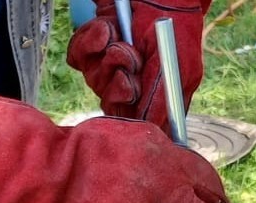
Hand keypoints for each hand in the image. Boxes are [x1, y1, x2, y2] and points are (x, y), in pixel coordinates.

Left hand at [66, 0, 207, 132]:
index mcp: (157, 93)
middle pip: (111, 104)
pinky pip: (79, 55)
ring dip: (107, 56)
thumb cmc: (173, 20)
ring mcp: (110, 64)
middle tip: (131, 60)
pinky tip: (107, 26)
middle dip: (118, 83)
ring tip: (120, 38)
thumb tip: (152, 129)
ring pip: (95, 79)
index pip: (137, 121)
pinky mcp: (93, 46)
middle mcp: (132, 81)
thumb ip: (161, 99)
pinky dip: (90, 39)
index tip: (134, 98)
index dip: (131, 116)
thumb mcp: (176, 64)